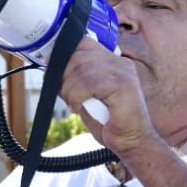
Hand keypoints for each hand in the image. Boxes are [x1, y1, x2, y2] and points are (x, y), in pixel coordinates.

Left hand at [57, 37, 156, 157]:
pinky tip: (78, 108)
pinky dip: (77, 97)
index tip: (53, 71)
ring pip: (82, 70)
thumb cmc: (110, 124)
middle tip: (65, 96)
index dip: (64, 55)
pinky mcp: (123, 85)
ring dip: (69, 90)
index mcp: (113, 62)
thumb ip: (76, 81)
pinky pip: (89, 84)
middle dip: (64, 76)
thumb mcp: (87, 98)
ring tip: (74, 104)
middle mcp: (119, 63)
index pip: (84, 43)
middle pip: (79, 56)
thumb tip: (53, 69)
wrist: (133, 142)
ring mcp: (123, 72)